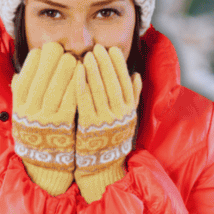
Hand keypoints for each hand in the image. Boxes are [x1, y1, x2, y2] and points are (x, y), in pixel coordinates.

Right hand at [11, 41, 76, 194]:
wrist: (45, 165)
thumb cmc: (37, 134)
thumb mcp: (23, 115)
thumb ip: (22, 95)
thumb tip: (19, 73)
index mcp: (19, 107)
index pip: (24, 77)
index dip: (34, 62)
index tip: (42, 50)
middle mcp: (30, 112)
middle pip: (40, 79)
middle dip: (51, 61)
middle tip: (61, 48)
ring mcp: (46, 119)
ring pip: (55, 88)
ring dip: (65, 70)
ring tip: (73, 57)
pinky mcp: (63, 125)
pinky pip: (70, 101)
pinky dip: (76, 85)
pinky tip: (82, 74)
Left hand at [75, 44, 141, 202]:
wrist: (102, 165)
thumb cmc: (112, 137)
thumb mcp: (127, 118)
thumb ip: (132, 97)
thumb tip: (136, 75)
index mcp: (130, 110)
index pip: (127, 81)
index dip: (119, 64)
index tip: (112, 50)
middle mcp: (120, 114)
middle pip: (114, 82)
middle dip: (105, 63)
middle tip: (98, 47)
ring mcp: (105, 120)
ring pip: (100, 89)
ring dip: (94, 70)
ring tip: (88, 55)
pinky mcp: (90, 125)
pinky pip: (85, 100)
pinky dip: (82, 84)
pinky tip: (77, 72)